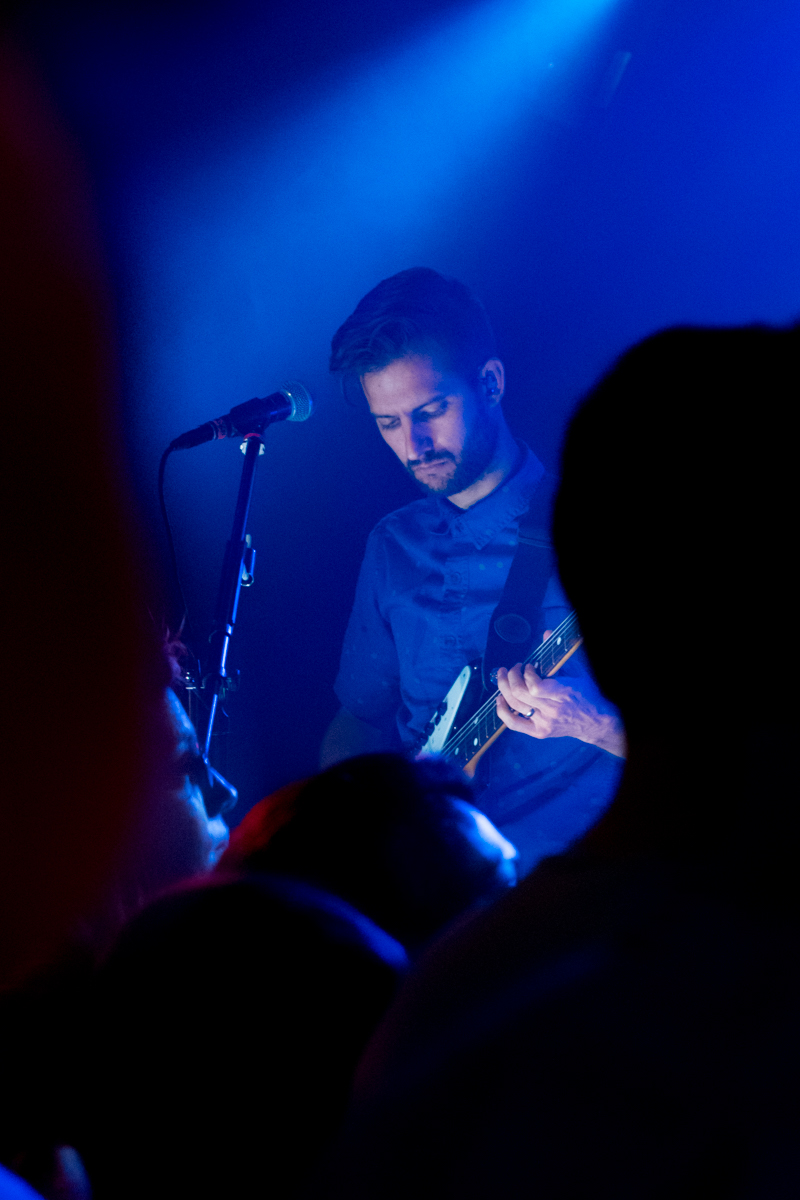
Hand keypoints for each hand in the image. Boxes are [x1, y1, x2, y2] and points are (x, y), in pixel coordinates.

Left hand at [496, 653, 626, 758]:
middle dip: (511, 676)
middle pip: (519, 694)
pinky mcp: (539, 732)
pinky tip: (500, 699)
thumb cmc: (587, 693)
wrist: (597, 721)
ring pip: (514, 706)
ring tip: (504, 677)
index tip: (529, 665)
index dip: (526, 673)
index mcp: (563, 694)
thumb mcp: (578, 671)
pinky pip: (514, 724)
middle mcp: (552, 711)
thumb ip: (560, 654)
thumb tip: (546, 633)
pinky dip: (502, 711)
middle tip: (513, 668)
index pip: (534, 687)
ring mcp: (544, 723)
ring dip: (504, 687)